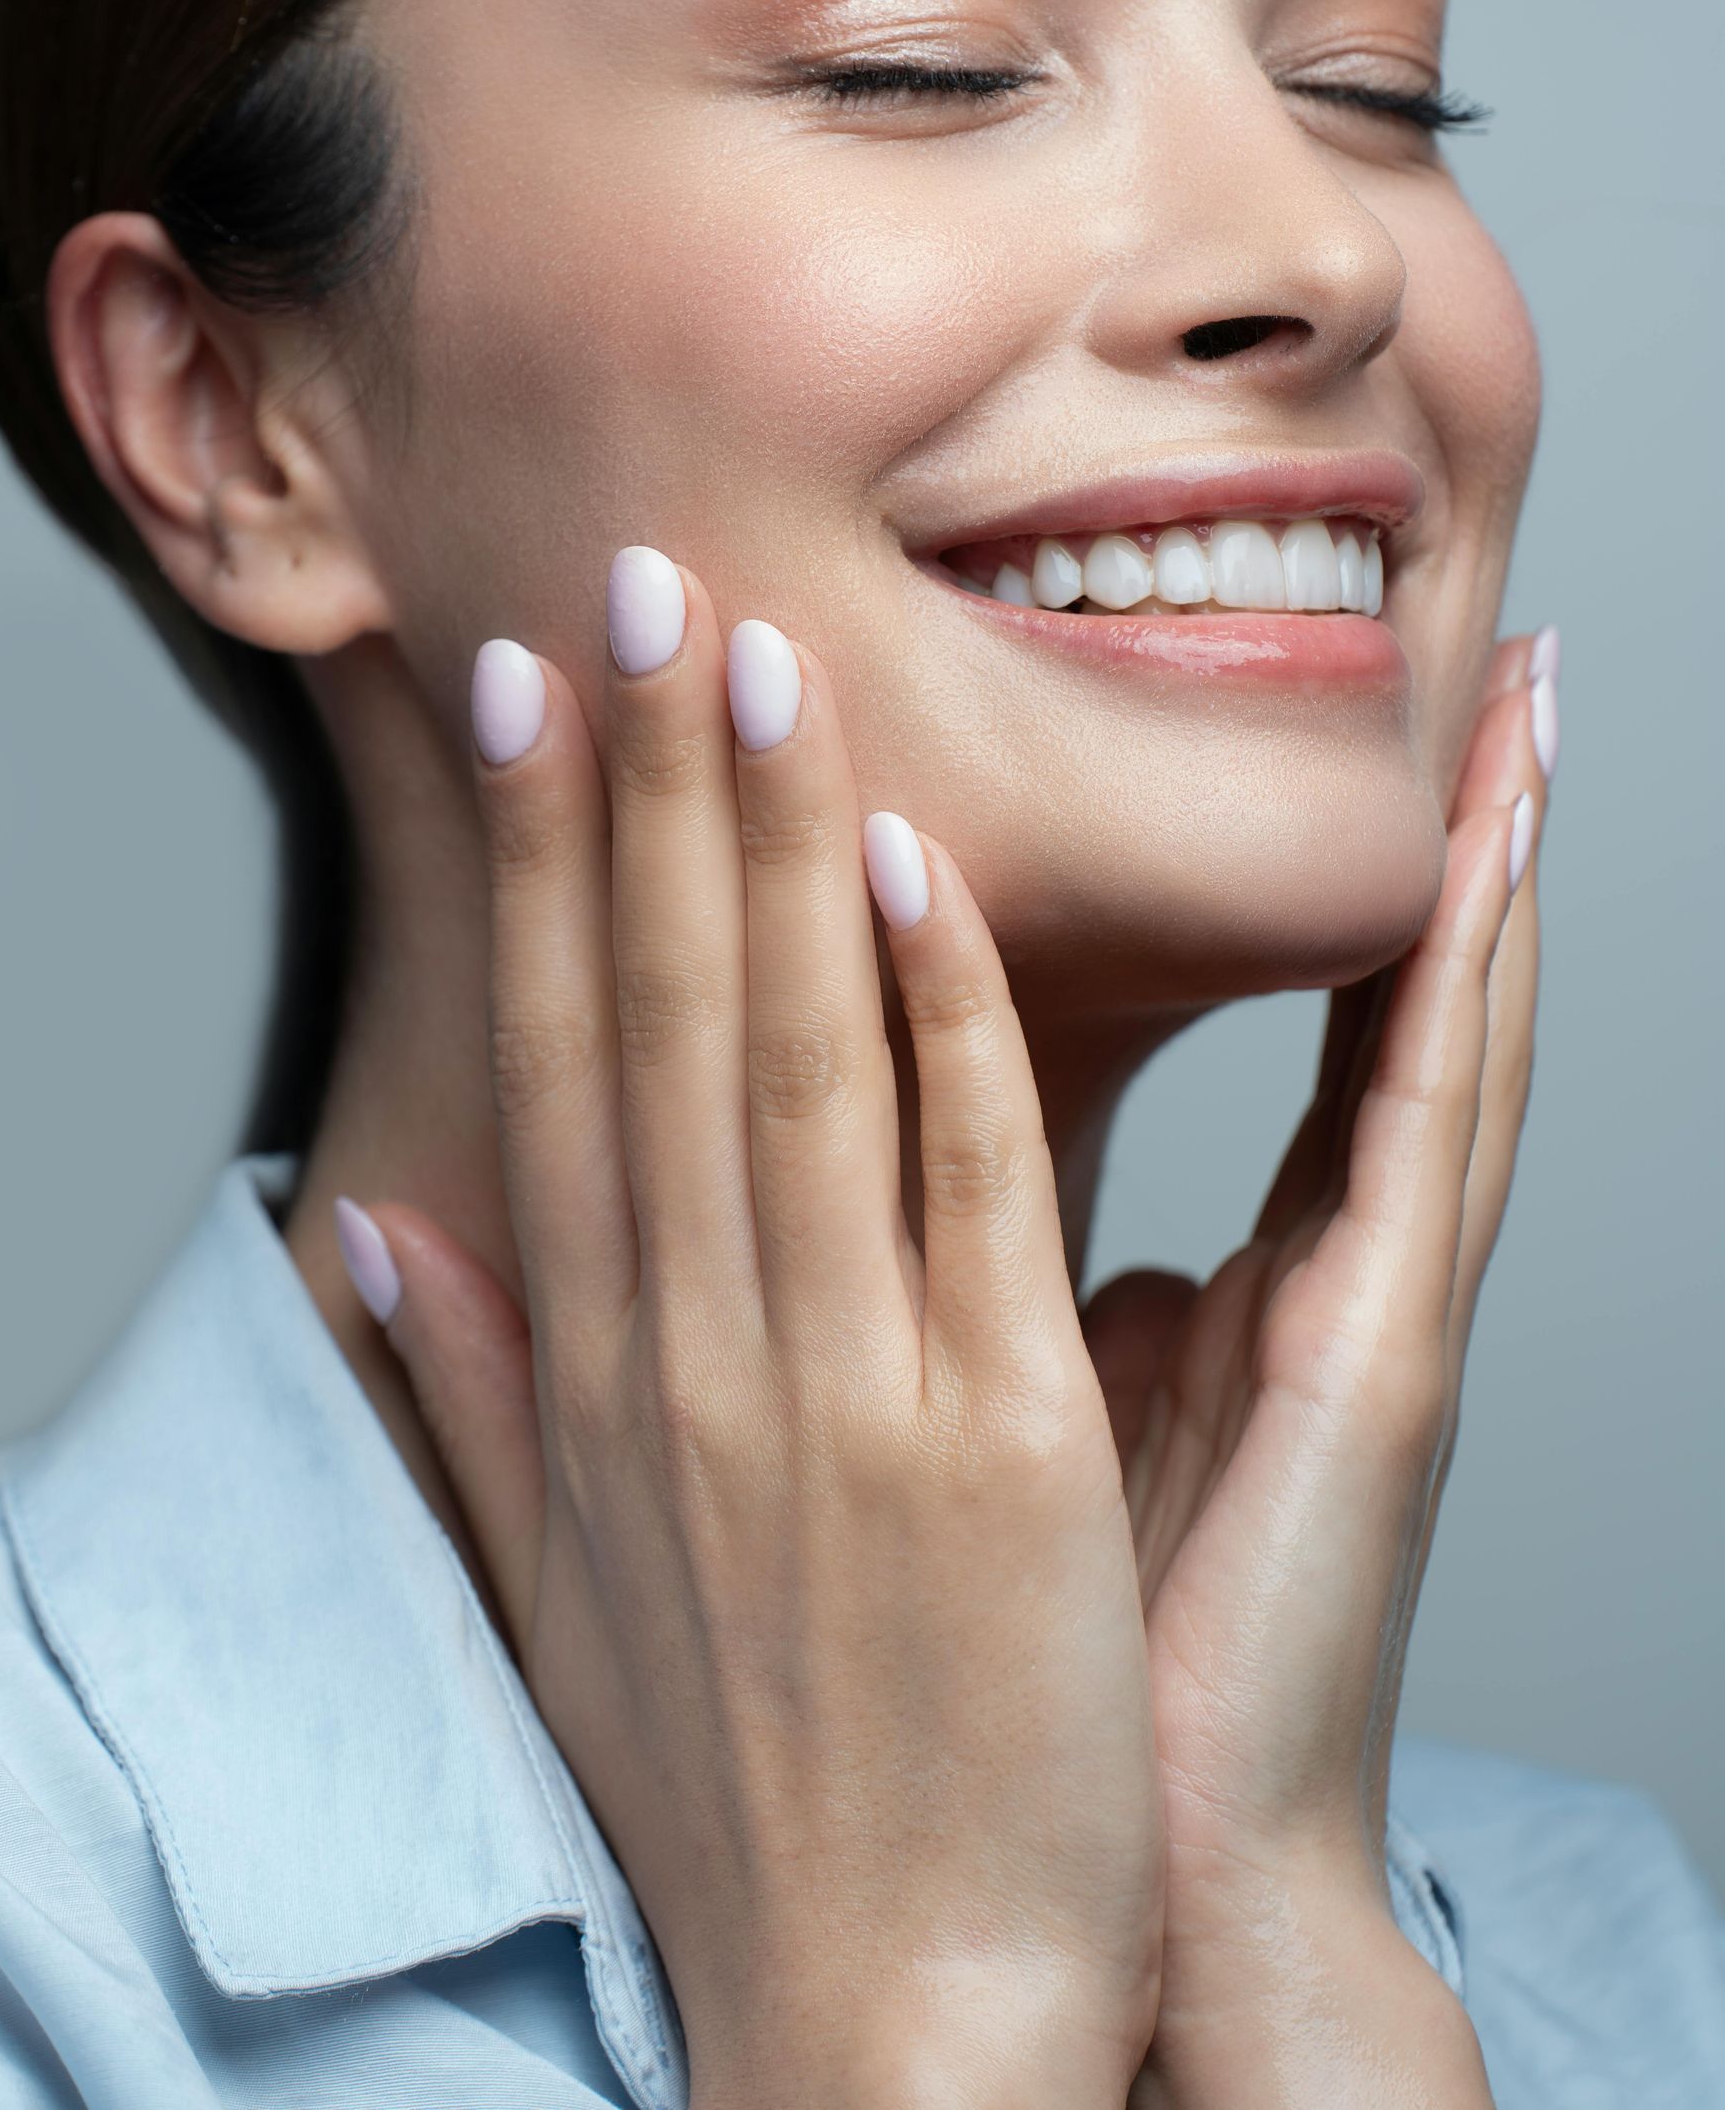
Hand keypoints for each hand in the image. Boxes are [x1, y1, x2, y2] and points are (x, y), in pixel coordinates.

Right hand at [349, 555, 1162, 2109]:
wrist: (887, 2012)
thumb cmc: (728, 1789)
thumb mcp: (552, 1585)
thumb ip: (456, 1390)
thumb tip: (356, 1221)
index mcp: (594, 1372)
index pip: (549, 1054)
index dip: (530, 862)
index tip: (524, 695)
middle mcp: (694, 1349)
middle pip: (657, 1010)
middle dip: (651, 782)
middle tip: (649, 577)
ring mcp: (841, 1384)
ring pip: (791, 1056)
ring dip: (774, 841)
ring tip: (766, 655)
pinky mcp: (996, 1439)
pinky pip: (966, 1185)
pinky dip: (940, 1021)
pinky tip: (919, 869)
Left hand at [1083, 635, 1552, 2106]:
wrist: (1118, 1891)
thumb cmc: (1071, 1667)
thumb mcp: (1043, 1428)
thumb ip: (1059, 1311)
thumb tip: (1032, 1226)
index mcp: (1258, 1283)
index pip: (1329, 1040)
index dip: (1363, 890)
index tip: (1352, 742)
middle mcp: (1340, 1280)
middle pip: (1406, 1008)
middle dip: (1457, 836)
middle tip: (1496, 660)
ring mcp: (1375, 1320)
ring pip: (1442, 1041)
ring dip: (1485, 870)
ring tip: (1519, 707)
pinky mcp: (1380, 1373)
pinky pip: (1421, 1142)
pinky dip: (1449, 996)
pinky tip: (1469, 863)